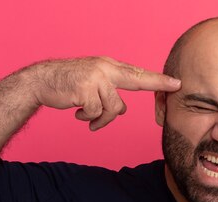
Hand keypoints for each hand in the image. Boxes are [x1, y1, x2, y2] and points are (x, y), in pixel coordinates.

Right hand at [29, 56, 180, 130]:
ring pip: (114, 108)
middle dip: (158, 83)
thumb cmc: (68, 85)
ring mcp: (96, 77)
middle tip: (176, 85)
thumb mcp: (92, 85)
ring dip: (101, 119)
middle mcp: (105, 69)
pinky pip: (97, 113)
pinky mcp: (86, 89)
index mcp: (108, 67)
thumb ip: (110, 93)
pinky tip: (78, 113)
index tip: (175, 82)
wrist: (41, 81)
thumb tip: (123, 110)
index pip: (137, 73)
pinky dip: (88, 118)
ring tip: (89, 118)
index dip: (157, 79)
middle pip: (137, 79)